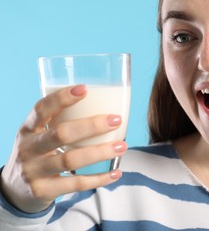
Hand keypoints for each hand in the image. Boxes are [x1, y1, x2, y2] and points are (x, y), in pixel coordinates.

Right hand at [0, 85, 127, 212]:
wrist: (15, 191)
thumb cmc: (38, 154)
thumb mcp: (39, 136)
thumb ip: (61, 124)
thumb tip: (106, 110)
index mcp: (28, 129)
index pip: (41, 109)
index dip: (61, 98)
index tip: (85, 89)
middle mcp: (28, 148)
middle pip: (61, 134)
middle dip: (92, 126)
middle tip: (116, 120)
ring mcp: (34, 171)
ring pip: (71, 160)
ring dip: (100, 152)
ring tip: (122, 146)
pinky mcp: (43, 190)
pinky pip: (76, 184)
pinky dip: (99, 179)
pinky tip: (116, 173)